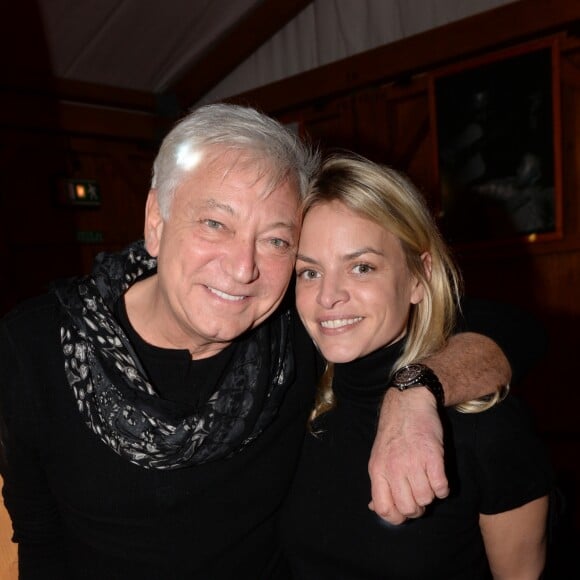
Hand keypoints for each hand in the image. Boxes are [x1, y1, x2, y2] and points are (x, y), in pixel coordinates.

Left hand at [368, 387, 448, 523]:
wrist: (408, 403)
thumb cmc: (394, 433)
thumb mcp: (378, 457)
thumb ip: (379, 483)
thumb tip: (375, 508)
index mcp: (377, 470)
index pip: (384, 509)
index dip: (396, 516)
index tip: (404, 509)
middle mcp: (393, 468)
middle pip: (408, 509)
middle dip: (417, 507)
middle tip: (419, 493)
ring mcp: (413, 462)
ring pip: (426, 499)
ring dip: (430, 494)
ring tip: (428, 479)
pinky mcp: (433, 456)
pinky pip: (441, 488)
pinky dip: (443, 487)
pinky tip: (438, 476)